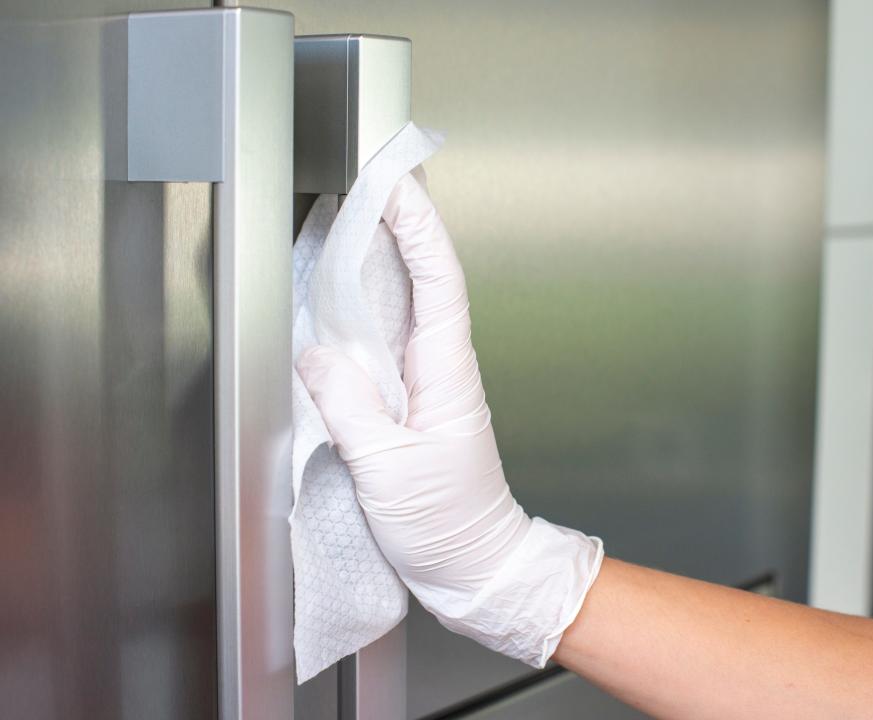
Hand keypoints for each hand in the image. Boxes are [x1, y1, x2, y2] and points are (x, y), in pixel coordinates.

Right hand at [296, 173, 602, 666]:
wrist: (475, 561)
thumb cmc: (446, 523)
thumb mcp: (389, 468)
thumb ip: (350, 407)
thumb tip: (316, 354)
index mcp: (446, 374)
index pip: (437, 280)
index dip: (417, 227)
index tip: (394, 184)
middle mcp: (442, 368)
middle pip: (427, 279)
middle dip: (404, 225)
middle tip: (374, 182)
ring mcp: (430, 383)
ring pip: (410, 305)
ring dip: (390, 258)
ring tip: (361, 220)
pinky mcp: (414, 402)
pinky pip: (392, 341)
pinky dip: (374, 306)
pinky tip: (351, 300)